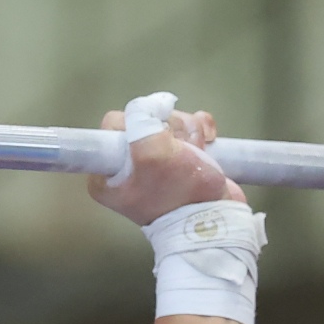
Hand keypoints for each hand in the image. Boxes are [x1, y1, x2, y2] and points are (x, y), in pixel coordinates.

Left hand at [89, 105, 243, 224]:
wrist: (215, 221)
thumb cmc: (177, 193)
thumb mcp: (150, 153)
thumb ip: (140, 119)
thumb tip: (154, 103)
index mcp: (108, 172)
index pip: (115, 123)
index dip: (139, 122)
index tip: (155, 138)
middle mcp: (130, 166)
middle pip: (147, 118)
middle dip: (170, 128)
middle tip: (180, 150)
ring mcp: (159, 162)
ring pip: (172, 121)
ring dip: (190, 131)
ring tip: (197, 153)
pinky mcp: (183, 158)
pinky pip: (191, 128)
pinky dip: (203, 131)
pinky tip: (209, 143)